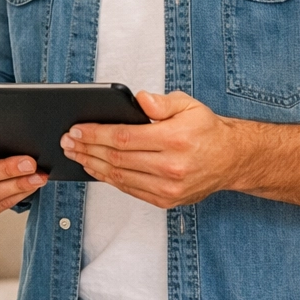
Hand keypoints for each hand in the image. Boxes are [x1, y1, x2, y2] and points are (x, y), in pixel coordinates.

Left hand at [63, 90, 244, 207]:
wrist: (231, 159)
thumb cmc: (206, 129)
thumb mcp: (188, 105)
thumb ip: (161, 102)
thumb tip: (138, 99)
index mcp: (174, 140)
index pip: (123, 137)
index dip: (95, 134)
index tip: (76, 130)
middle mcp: (171, 167)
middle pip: (117, 158)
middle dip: (87, 149)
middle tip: (68, 141)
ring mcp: (169, 188)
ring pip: (120, 177)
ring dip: (92, 165)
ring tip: (75, 154)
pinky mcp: (167, 200)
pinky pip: (130, 190)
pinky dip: (109, 179)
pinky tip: (95, 168)